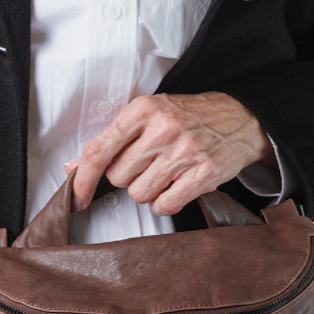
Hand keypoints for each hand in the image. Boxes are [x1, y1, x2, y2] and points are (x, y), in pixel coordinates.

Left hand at [66, 91, 275, 216]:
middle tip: (147, 165)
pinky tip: (176, 187)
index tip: (76, 198)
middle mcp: (163, 128)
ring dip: (147, 192)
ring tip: (164, 174)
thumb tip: (73, 167)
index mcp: (143, 109)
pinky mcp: (204, 173)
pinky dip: (165, 203)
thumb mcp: (148, 115)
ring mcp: (185, 151)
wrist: (239, 119)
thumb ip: (112, 140)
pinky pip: (165, 205)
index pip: (99, 150)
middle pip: (118, 177)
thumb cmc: (188, 117)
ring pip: (139, 194)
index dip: (82, 179)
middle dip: (128, 179)